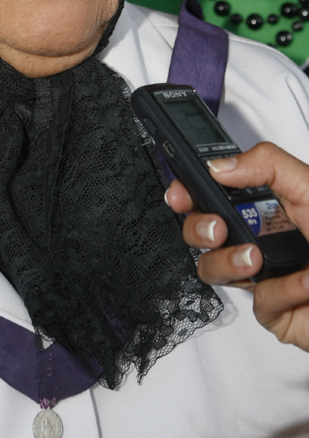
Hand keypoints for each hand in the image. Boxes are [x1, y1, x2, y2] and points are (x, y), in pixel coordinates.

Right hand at [166, 142, 308, 350]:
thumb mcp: (308, 186)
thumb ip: (265, 165)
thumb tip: (218, 165)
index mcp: (261, 203)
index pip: (211, 193)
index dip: (187, 192)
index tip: (179, 192)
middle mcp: (256, 237)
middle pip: (200, 231)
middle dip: (198, 229)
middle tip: (217, 228)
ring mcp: (262, 275)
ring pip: (213, 269)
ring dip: (229, 262)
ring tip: (256, 259)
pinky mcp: (274, 311)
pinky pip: (257, 302)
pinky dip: (282, 290)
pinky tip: (306, 282)